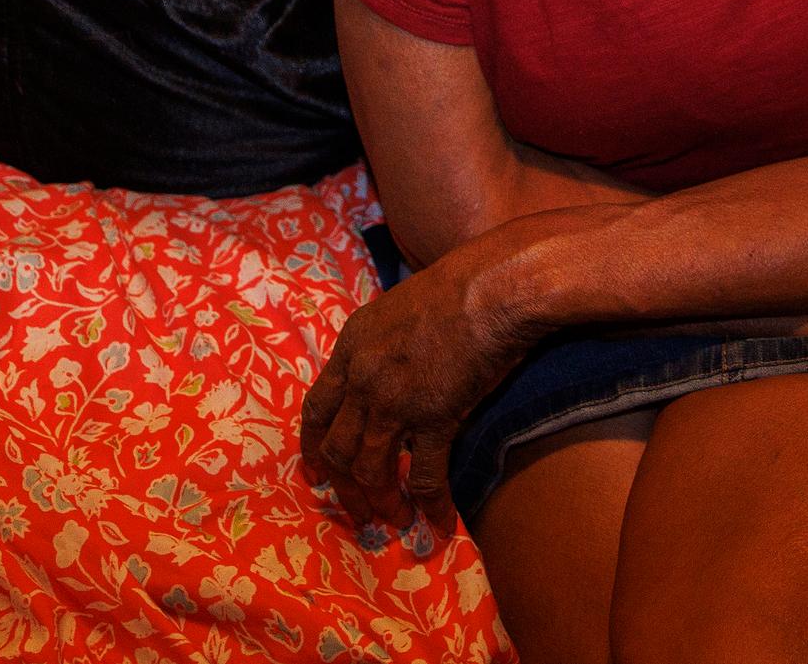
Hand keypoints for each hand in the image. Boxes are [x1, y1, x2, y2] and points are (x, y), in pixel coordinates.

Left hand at [296, 230, 538, 528]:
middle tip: (358, 510)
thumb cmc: (458, 285)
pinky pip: (424, 475)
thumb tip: (390, 368)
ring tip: (395, 519)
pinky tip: (439, 522)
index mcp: (351, 346)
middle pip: (337, 448)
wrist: (493, 286)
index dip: (313, 445)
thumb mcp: (399, 307)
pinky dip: (430, 505)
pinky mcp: (434, 417)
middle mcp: (362, 378)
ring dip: (381, 502)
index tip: (317, 471)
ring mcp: (395, 400)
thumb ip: (383, 343)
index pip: (316, 408)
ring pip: (371, 470)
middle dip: (344, 487)